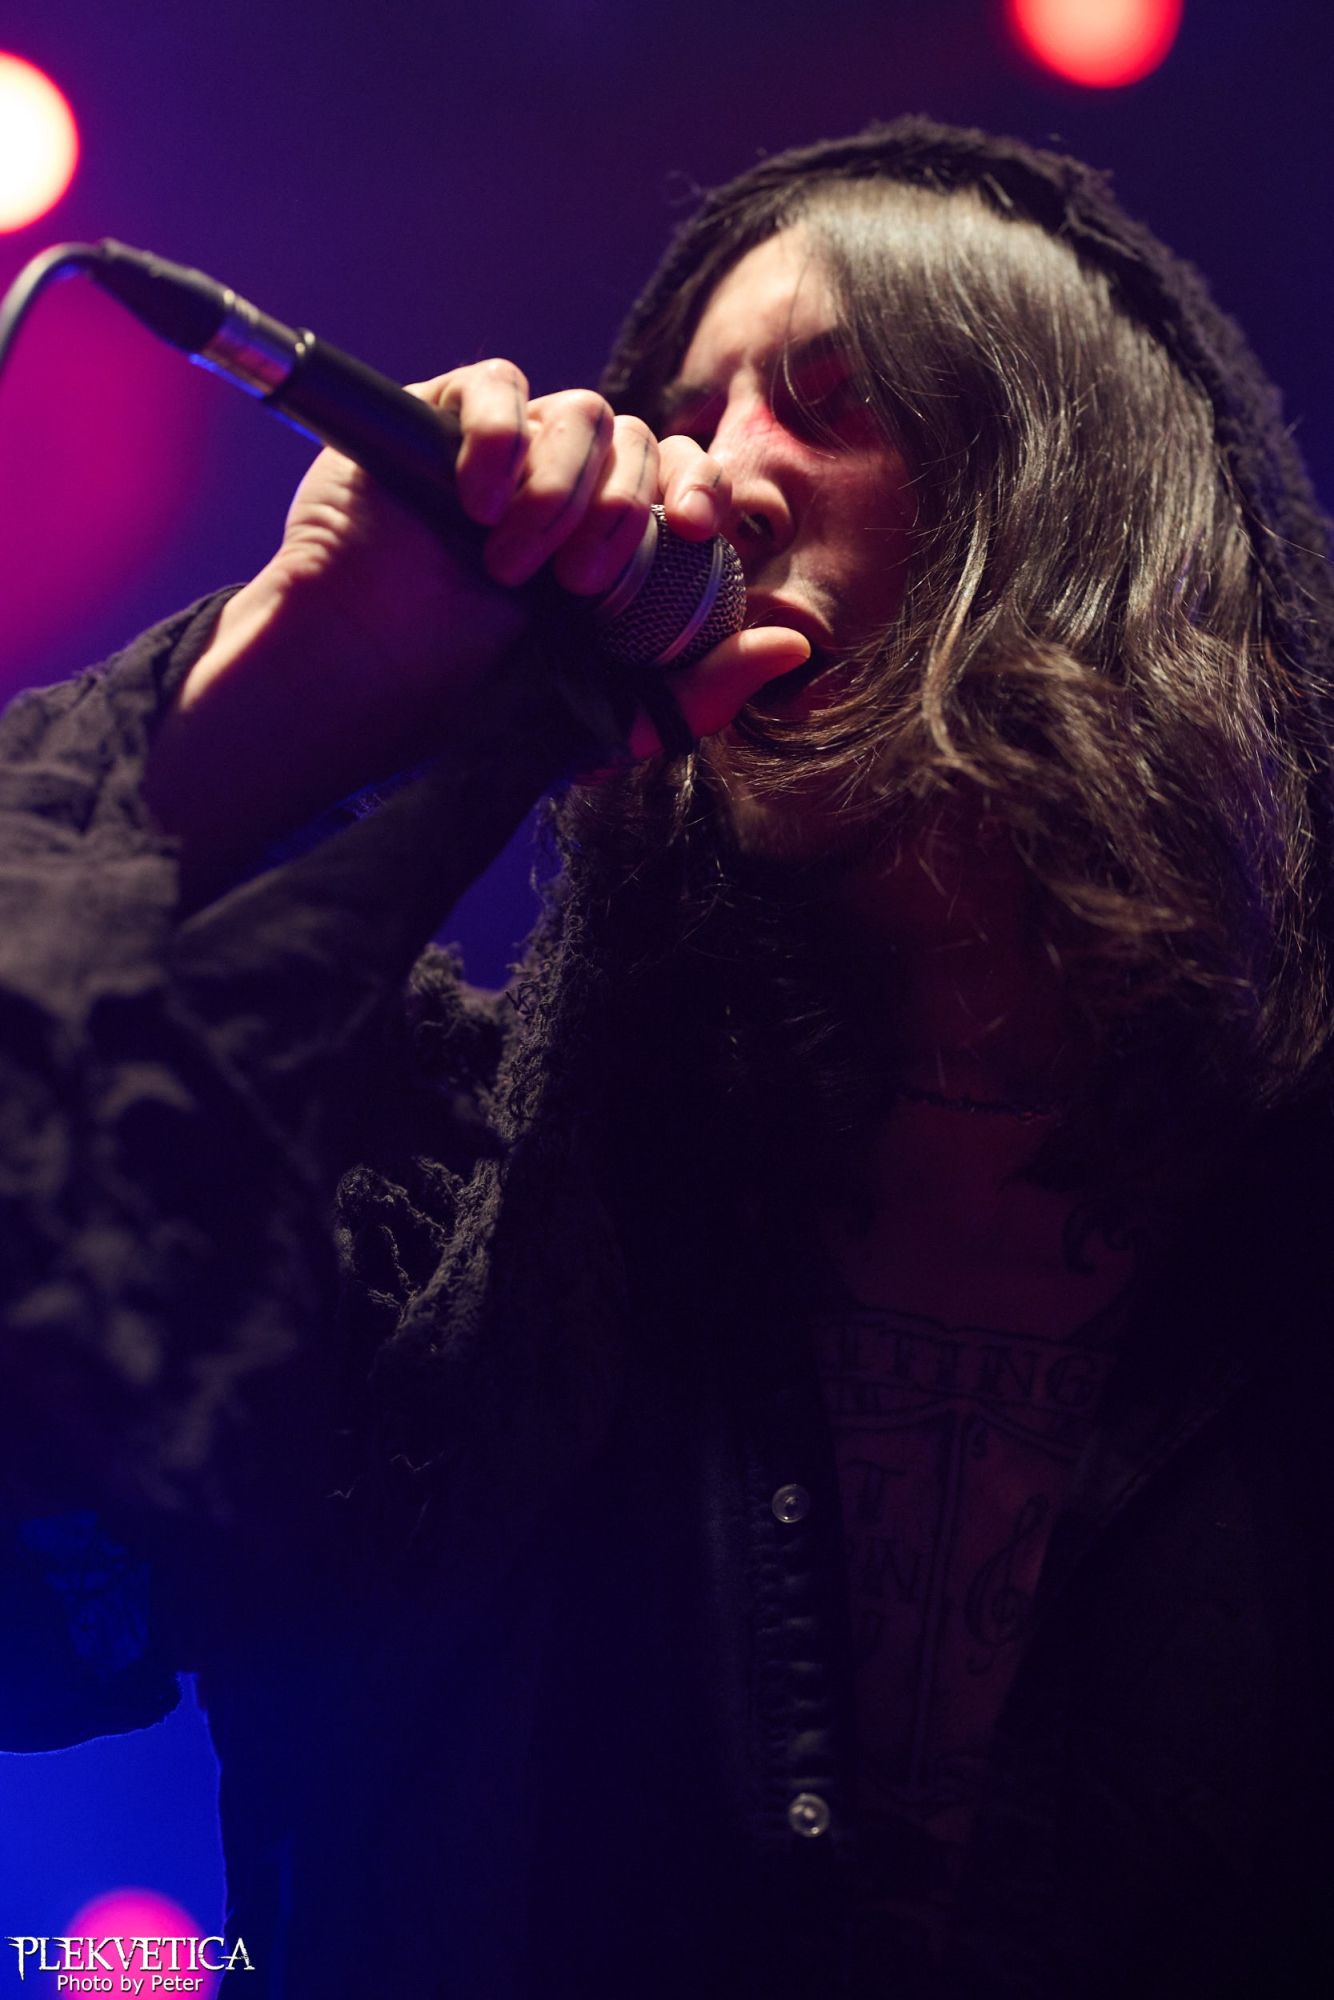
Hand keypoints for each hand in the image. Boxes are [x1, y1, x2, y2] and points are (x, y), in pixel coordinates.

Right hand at [145, 362, 809, 878]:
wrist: (358, 690)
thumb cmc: (469, 712)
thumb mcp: (602, 721)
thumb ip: (697, 693)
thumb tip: (794, 646)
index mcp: (614, 548)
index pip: (684, 482)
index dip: (702, 489)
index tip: (694, 529)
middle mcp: (567, 492)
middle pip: (638, 438)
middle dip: (626, 505)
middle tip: (583, 581)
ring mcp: (503, 454)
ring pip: (578, 411)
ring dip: (562, 486)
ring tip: (514, 562)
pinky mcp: (437, 423)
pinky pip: (497, 383)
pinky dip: (502, 433)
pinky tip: (478, 501)